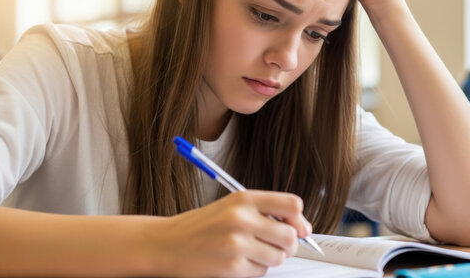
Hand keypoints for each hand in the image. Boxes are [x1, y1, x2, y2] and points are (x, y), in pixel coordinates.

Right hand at [151, 190, 310, 276]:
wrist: (167, 243)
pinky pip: (261, 271)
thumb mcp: (231, 206)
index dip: (299, 219)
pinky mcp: (231, 267)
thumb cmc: (201, 225)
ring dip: (270, 258)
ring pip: (278, 256)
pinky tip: (237, 261)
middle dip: (288, 244)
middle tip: (275, 245)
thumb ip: (265, 212)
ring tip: (251, 252)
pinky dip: (255, 269)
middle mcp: (241, 218)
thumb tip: (302, 228)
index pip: (291, 205)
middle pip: (290, 235)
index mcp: (243, 199)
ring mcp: (236, 243)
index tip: (298, 227)